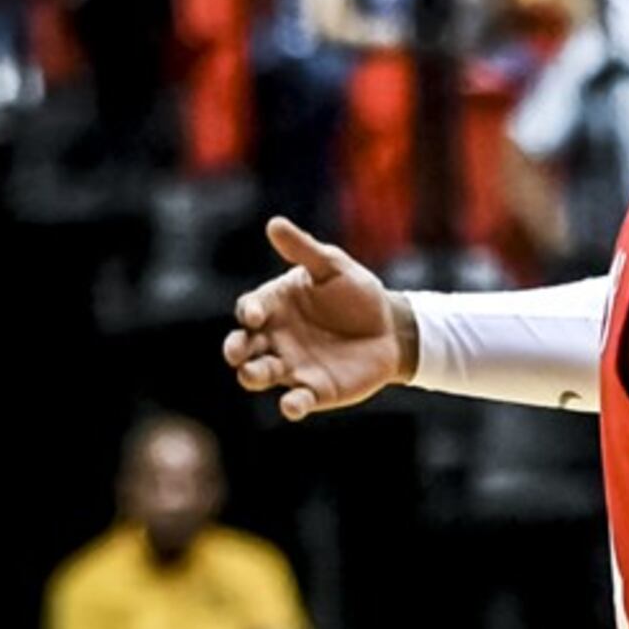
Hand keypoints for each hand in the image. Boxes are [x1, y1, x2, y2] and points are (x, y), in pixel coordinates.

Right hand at [225, 218, 413, 421]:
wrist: (392, 328)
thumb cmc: (357, 293)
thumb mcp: (333, 267)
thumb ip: (304, 250)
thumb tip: (274, 223)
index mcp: (274, 306)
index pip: (250, 309)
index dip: (249, 312)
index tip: (255, 314)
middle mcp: (274, 339)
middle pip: (243, 347)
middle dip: (236, 350)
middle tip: (238, 352)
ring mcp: (291, 367)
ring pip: (260, 375)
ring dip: (254, 375)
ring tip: (257, 373)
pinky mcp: (314, 391)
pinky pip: (296, 401)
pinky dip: (291, 405)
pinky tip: (293, 405)